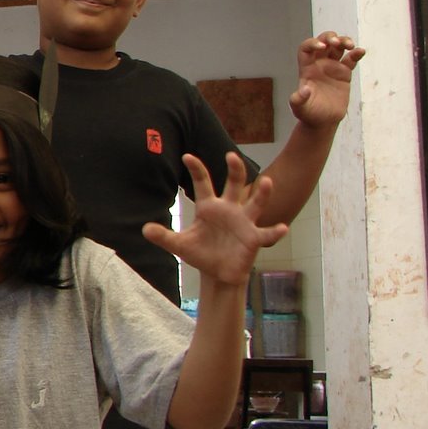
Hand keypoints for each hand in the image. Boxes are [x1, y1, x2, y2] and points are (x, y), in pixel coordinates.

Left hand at [144, 153, 286, 284]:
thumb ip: (163, 236)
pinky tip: (283, 228)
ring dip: (262, 193)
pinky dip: (275, 231)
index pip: (202, 183)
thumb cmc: (201, 253)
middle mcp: (229, 209)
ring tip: (266, 182)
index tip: (187, 156)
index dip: (196, 170)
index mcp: (209, 207)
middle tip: (230, 155)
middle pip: (234, 184)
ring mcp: (244, 222)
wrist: (218, 273)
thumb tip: (144, 229)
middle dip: (234, 170)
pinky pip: (267, 233)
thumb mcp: (180, 245)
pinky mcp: (254, 238)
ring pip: (255, 203)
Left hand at [288, 31, 364, 128]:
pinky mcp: (344, 74)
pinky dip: (356, 54)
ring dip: (344, 41)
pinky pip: (351, 60)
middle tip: (337, 42)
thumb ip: (299, 99)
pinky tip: (360, 51)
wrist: (322, 121)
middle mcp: (318, 64)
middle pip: (323, 42)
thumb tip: (305, 89)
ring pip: (338, 47)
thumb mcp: (300, 107)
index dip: (312, 43)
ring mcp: (332, 68)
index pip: (306, 48)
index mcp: (306, 68)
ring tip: (350, 45)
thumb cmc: (308, 114)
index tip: (322, 46)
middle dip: (330, 38)